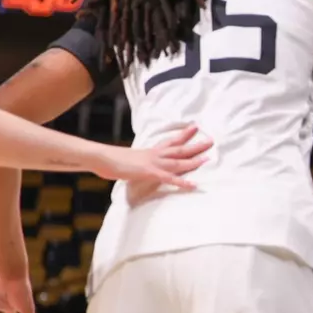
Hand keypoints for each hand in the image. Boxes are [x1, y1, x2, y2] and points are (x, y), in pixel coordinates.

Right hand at [95, 126, 212, 190]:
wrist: (101, 157)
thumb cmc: (111, 160)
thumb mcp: (129, 159)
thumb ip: (138, 161)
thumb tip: (139, 163)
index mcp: (150, 151)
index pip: (170, 141)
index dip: (183, 135)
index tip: (195, 127)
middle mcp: (155, 155)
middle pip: (179, 148)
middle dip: (195, 145)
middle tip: (211, 140)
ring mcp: (153, 163)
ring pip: (178, 161)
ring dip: (194, 160)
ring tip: (208, 157)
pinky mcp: (149, 172)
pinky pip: (168, 178)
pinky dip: (181, 182)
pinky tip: (193, 185)